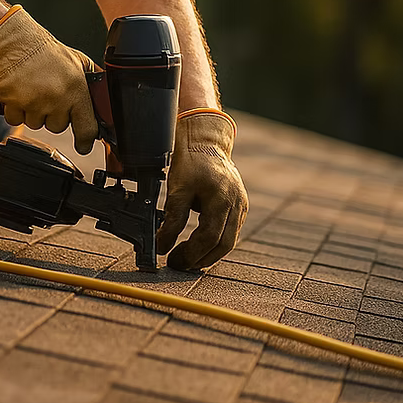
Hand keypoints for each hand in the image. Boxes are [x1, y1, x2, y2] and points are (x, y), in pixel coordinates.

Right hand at [0, 5, 98, 153]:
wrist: (13, 42)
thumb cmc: (42, 49)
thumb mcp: (76, 60)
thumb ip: (89, 79)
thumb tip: (101, 95)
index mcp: (76, 89)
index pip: (87, 127)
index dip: (85, 140)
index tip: (84, 145)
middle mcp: (57, 99)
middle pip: (58, 127)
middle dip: (54, 115)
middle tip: (49, 95)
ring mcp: (35, 104)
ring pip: (37, 124)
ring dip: (34, 112)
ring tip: (33, 90)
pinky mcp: (15, 106)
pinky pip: (16, 121)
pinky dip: (16, 110)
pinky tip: (19, 93)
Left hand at [156, 109, 247, 270]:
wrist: (206, 139)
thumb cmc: (192, 159)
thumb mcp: (178, 187)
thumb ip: (173, 218)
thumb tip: (162, 245)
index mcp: (222, 199)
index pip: (209, 238)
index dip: (190, 253)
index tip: (171, 259)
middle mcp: (236, 204)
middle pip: (223, 244)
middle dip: (200, 259)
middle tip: (178, 264)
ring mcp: (240, 204)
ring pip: (228, 240)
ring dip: (208, 252)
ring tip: (186, 257)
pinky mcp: (239, 204)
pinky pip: (229, 229)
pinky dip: (214, 240)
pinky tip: (198, 242)